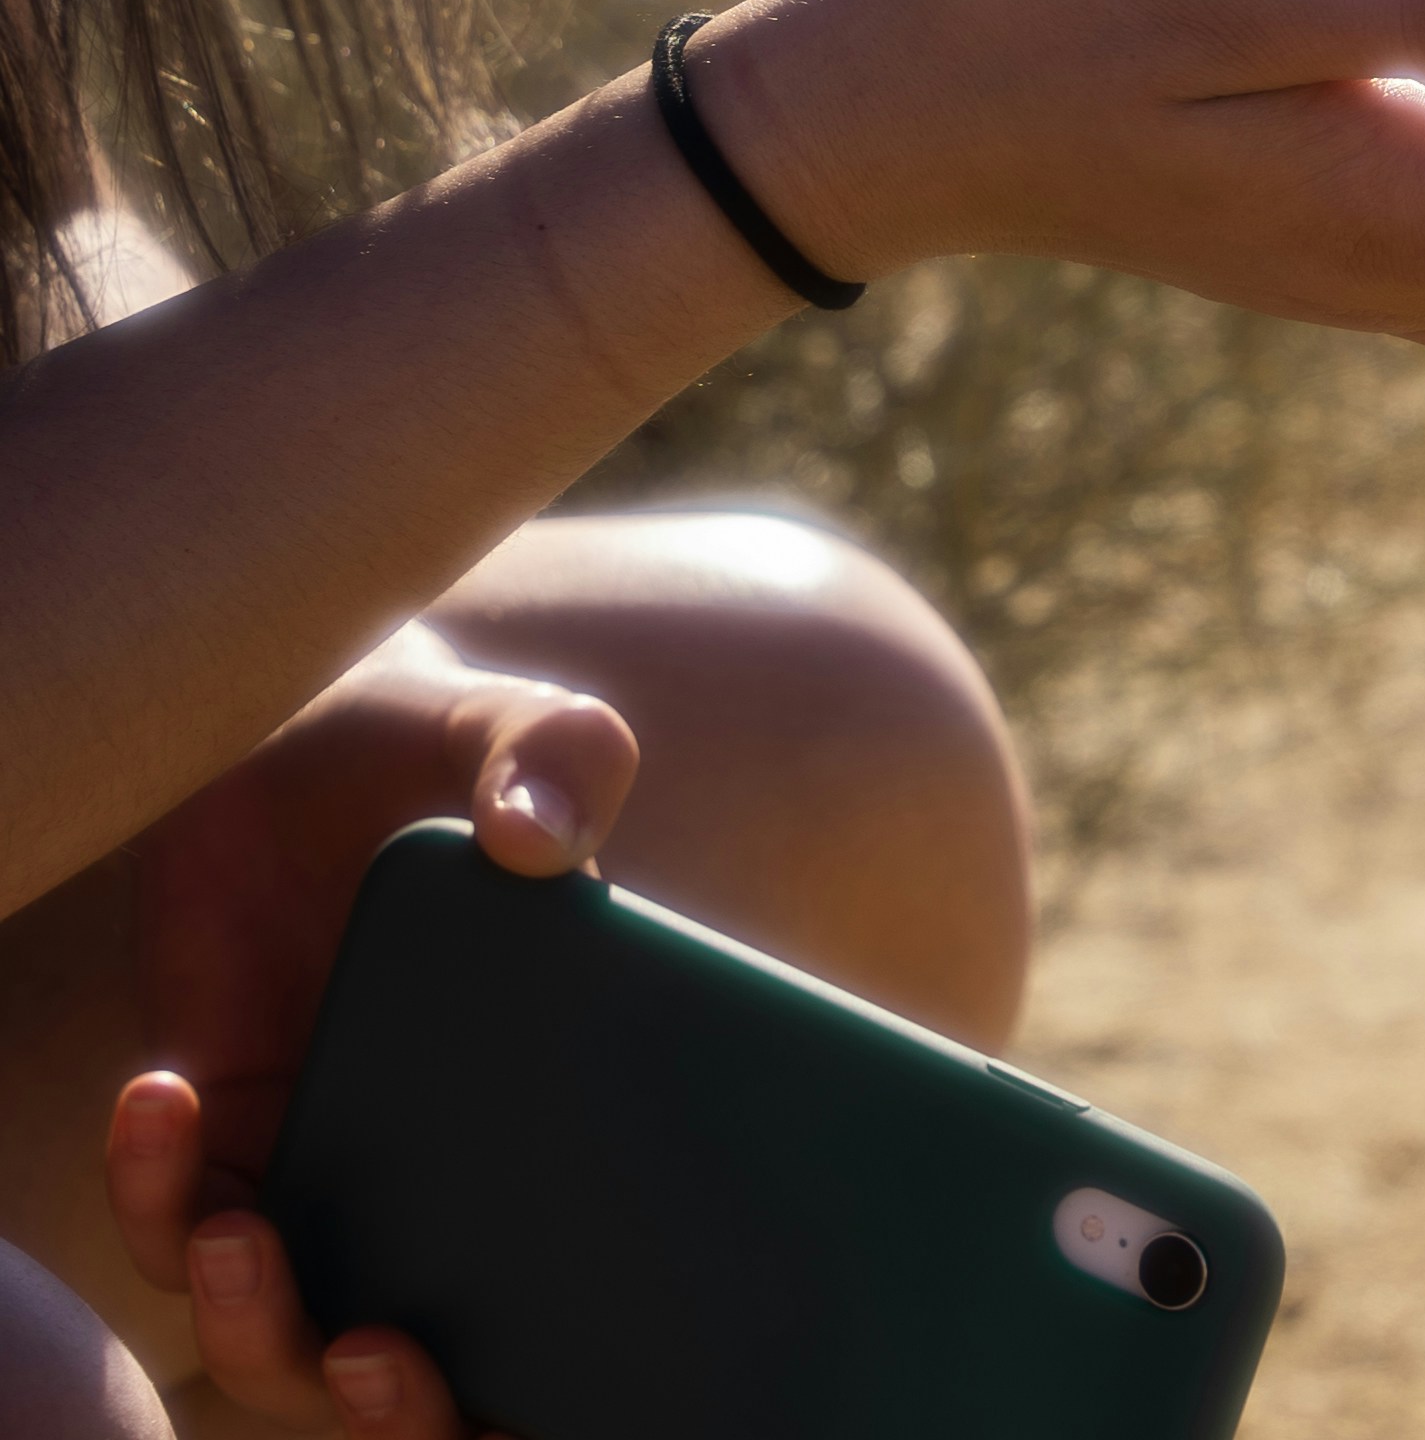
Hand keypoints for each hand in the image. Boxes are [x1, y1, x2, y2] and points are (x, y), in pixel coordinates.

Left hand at [107, 628, 633, 1431]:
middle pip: (444, 1370)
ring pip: (293, 1339)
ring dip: (261, 1329)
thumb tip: (539, 843)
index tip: (536, 1391)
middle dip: (403, 1411)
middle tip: (371, 1352)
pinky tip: (158, 1092)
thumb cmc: (416, 733)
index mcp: (572, 1106)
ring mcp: (336, 1160)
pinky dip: (156, 1198)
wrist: (274, 723)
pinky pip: (183, 1228)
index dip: (574, 1380)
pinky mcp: (222, 1135)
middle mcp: (458, 1165)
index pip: (602, 1285)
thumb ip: (550, 749)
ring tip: (238, 1238)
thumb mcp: (500, 720)